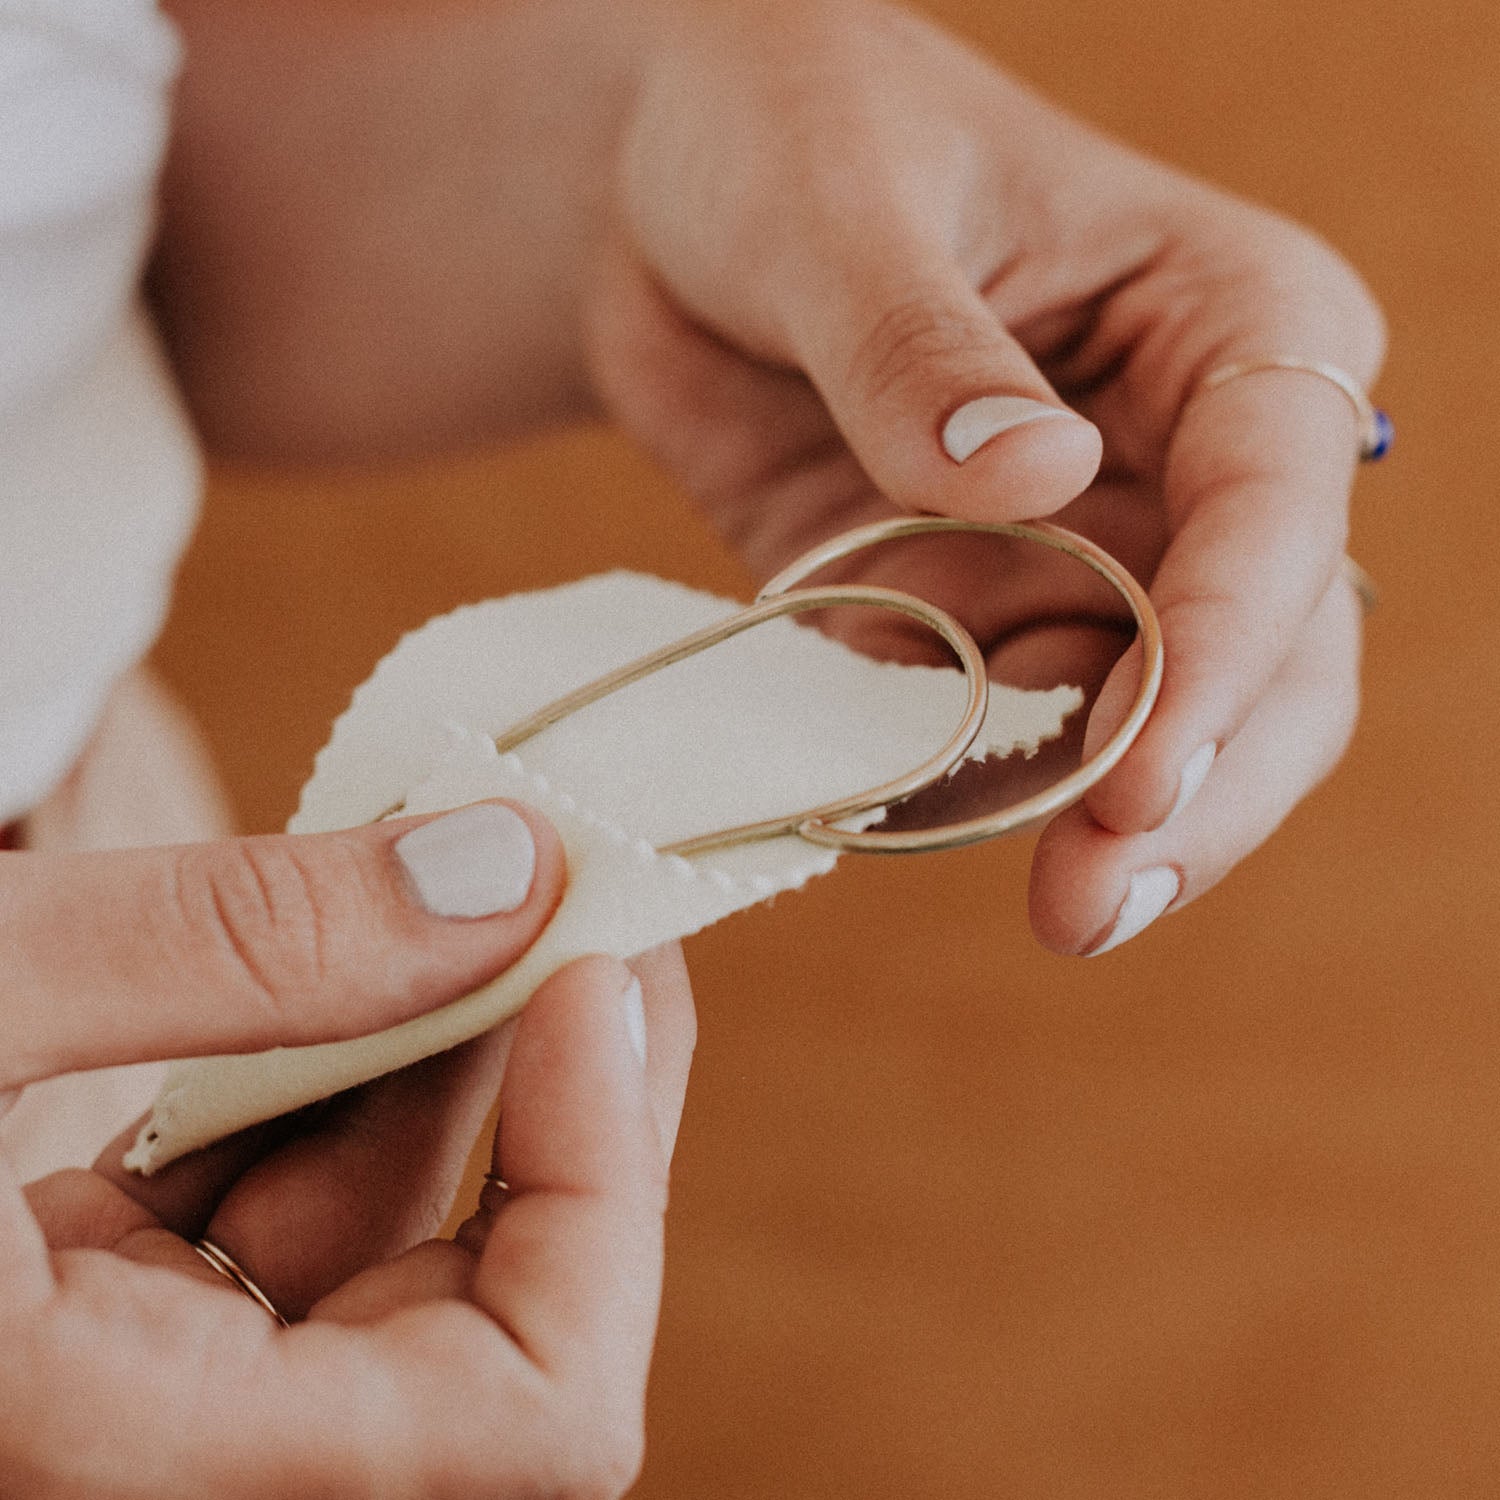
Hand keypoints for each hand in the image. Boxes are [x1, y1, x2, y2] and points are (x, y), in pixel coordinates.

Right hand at [3, 805, 694, 1496]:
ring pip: (379, 1249)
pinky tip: (341, 949)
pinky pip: (269, 1222)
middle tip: (589, 904)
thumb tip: (504, 870)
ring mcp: (131, 1404)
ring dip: (442, 1060)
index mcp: (123, 1461)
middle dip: (561, 1099)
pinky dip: (320, 1082)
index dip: (606, 1190)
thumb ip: (235, 946)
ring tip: (472, 888)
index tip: (596, 977)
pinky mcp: (88, 1330)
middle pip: (487, 1322)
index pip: (530, 1417)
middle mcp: (155, 1467)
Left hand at [585, 0, 1383, 953]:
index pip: (1278, 504)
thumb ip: (919, 348)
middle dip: (1195, 788)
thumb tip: (1033, 480)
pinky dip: (964, 792)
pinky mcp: (963, 607)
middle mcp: (1176, 456)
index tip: (1140, 773)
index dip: (1230, 652)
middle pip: (1263, 658)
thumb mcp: (841, 205)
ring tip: (1053, 912)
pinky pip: (987, 725)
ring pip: (1138, 722)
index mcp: (1224, 322)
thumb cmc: (784, 130)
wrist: (662, 197)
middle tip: (1098, 904)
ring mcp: (1075, 548)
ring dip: (1091, 825)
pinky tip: (913, 836)